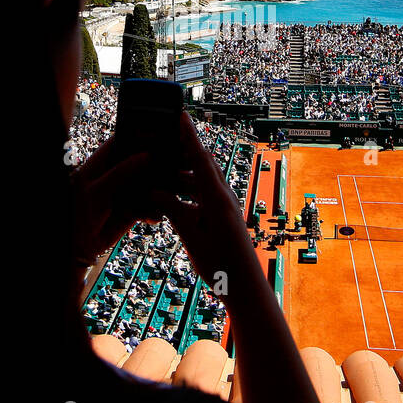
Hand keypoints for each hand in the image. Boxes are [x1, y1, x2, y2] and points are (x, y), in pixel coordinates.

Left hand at [71, 140, 160, 263]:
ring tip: (172, 193)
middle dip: (160, 165)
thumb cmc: (79, 212)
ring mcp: (128, 190)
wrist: (79, 244)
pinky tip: (150, 217)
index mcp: (105, 160)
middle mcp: (119, 172)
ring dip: (162, 189)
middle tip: (179, 165)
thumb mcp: (98, 190)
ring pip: (152, 184)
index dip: (144, 136)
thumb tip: (146, 156)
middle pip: (144, 161)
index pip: (126, 140)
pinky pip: (152, 206)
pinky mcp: (136, 208)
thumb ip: (120, 173)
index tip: (165, 136)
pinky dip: (154, 211)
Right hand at [150, 113, 260, 297]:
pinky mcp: (222, 216)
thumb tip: (156, 191)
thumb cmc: (223, 266)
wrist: (246, 288)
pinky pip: (201, 196)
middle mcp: (223, 197)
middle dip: (183, 148)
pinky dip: (186, 192)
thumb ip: (175, 211)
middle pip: (201, 164)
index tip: (179, 114)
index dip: (188, 135)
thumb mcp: (193, 237)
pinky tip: (171, 198)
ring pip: (200, 181)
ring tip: (160, 169)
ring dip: (181, 174)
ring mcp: (224, 206)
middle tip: (164, 135)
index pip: (199, 158)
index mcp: (217, 198)